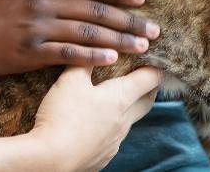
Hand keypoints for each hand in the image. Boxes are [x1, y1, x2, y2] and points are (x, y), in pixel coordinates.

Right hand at [0, 0, 159, 77]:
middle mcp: (44, 3)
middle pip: (96, 10)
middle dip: (129, 19)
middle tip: (154, 28)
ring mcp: (37, 27)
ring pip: (88, 31)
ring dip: (119, 39)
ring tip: (142, 46)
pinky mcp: (29, 52)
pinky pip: (68, 54)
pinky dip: (92, 57)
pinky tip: (111, 60)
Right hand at [29, 66, 163, 171]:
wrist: (50, 160)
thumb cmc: (62, 116)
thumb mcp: (70, 80)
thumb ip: (85, 61)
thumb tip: (97, 48)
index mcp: (121, 98)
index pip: (150, 79)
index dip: (157, 66)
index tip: (159, 57)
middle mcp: (124, 121)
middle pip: (147, 101)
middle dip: (149, 87)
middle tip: (146, 75)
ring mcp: (115, 141)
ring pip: (130, 120)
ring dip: (128, 107)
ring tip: (116, 97)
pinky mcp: (103, 156)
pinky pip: (113, 137)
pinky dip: (111, 125)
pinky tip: (95, 122)